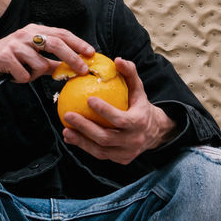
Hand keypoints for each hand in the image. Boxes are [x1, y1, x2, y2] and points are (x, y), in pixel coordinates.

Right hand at [0, 24, 94, 95]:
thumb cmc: (11, 61)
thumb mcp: (32, 57)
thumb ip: (51, 61)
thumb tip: (73, 68)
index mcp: (34, 30)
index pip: (61, 33)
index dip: (77, 42)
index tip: (91, 52)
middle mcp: (25, 34)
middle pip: (54, 43)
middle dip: (71, 57)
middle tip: (83, 70)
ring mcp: (14, 44)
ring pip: (39, 64)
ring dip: (35, 74)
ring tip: (25, 74)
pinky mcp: (4, 56)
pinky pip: (24, 75)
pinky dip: (22, 79)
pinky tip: (13, 76)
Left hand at [60, 58, 175, 164]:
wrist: (155, 132)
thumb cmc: (140, 105)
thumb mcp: (138, 89)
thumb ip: (129, 73)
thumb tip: (117, 60)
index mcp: (139, 122)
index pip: (120, 119)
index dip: (104, 111)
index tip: (88, 99)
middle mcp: (133, 141)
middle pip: (106, 138)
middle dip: (85, 128)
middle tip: (68, 115)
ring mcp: (126, 153)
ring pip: (100, 151)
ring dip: (80, 141)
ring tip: (65, 129)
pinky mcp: (120, 160)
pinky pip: (99, 155)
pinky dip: (84, 146)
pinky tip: (70, 136)